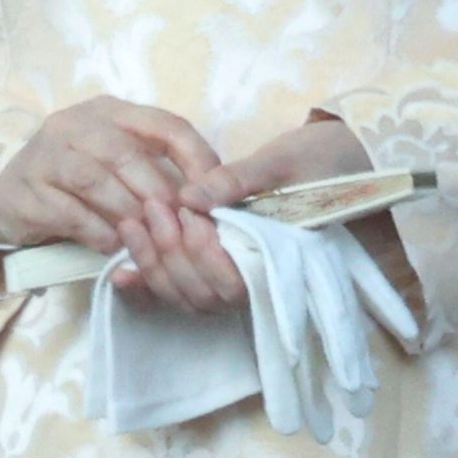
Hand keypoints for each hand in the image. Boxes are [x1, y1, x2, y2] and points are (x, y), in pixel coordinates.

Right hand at [0, 95, 217, 254]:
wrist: (4, 196)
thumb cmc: (73, 180)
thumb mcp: (113, 162)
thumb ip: (151, 168)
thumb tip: (204, 199)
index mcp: (109, 110)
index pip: (164, 123)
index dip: (195, 157)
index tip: (213, 193)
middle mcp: (75, 124)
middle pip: (126, 153)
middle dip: (158, 193)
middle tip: (178, 226)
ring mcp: (45, 154)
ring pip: (96, 180)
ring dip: (127, 213)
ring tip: (145, 238)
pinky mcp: (26, 191)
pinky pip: (68, 212)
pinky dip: (96, 231)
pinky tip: (111, 246)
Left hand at [108, 118, 367, 316]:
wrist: (337, 159)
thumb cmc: (319, 161)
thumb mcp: (282, 162)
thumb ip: (238, 181)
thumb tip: (190, 196)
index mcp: (281, 262)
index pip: (232, 283)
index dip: (203, 254)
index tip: (187, 210)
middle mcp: (257, 281)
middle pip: (203, 295)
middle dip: (172, 254)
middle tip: (155, 207)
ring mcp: (236, 277)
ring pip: (189, 297)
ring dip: (156, 265)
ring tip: (133, 221)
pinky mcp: (219, 267)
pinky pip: (183, 289)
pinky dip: (149, 284)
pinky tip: (120, 269)